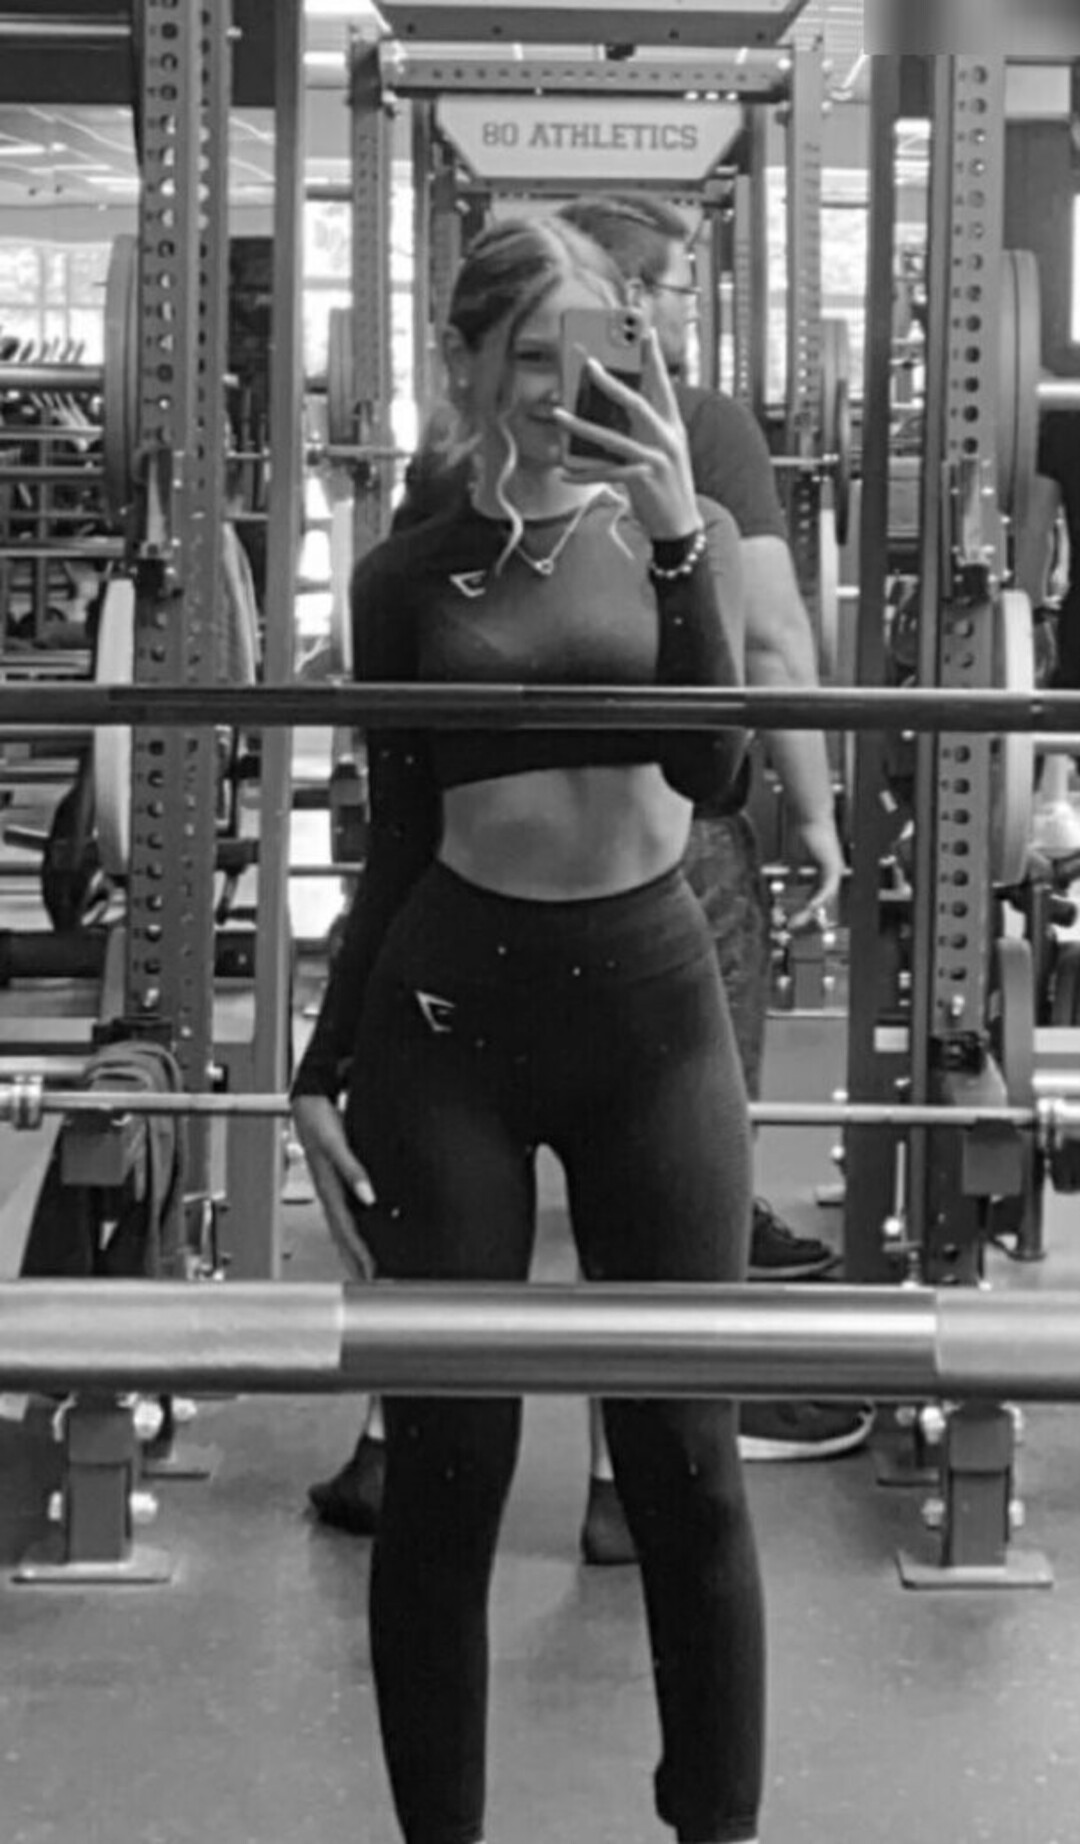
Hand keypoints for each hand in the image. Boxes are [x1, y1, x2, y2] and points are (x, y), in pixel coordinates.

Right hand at [290, 1093, 376, 1281]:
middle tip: (370, 1283)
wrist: (306, 1102)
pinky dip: (351, 1232)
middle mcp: (327, 1194)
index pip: (347, 1230)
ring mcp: (328, 1190)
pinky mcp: (333, 1183)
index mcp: (328, 1189)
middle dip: (355, 1261)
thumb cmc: (318, 1120)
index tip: (372, 1273)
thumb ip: (353, 1169)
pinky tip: (359, 1235)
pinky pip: (343, 1215)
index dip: (360, 1253)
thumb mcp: (337, 1143)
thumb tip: (369, 1196)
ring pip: (341, 1229)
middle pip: (343, 1237)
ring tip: (364, 1271)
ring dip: (352, 1251)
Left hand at [551, 329, 699, 540]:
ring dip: (582, 425)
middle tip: (588, 364)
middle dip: (611, 382)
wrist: (681, 526)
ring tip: (559, 415)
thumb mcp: (662, 452)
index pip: (663, 385)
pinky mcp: (645, 482)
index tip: (642, 332)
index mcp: (672, 427)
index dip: (653, 358)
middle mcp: (668, 439)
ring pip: (614, 438)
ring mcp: (657, 460)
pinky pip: (607, 473)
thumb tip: (611, 409)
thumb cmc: (666, 486)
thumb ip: (643, 429)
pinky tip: (564, 470)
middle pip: (637, 403)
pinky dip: (583, 473)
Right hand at [786, 815, 845, 932]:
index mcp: (821, 871)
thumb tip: (786, 882)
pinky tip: (810, 906)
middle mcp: (830, 872)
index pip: (813, 894)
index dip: (803, 907)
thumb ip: (793, 871)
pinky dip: (819, 898)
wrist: (808, 815)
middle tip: (793, 925)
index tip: (792, 917)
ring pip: (825, 897)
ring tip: (799, 920)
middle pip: (820, 899)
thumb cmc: (800, 830)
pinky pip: (828, 888)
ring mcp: (834, 870)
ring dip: (811, 910)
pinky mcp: (834, 866)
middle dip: (806, 914)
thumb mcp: (794, 857)